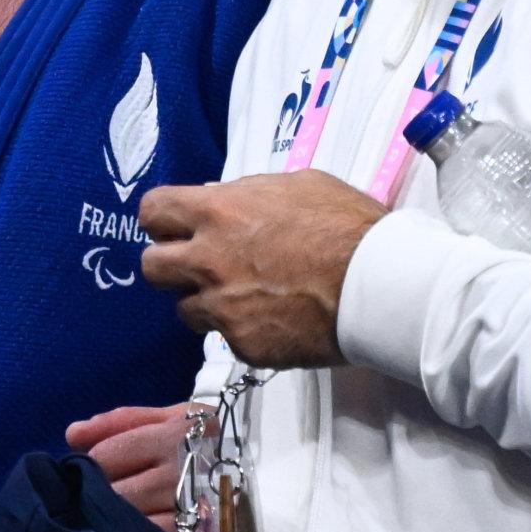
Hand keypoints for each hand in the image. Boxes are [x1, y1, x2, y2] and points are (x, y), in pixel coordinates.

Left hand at [67, 403, 201, 531]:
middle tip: (97, 497)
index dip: (89, 465)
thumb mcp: (163, 418)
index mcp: (171, 434)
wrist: (250, 466)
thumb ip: (116, 422)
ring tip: (114, 516)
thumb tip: (72, 434)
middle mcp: (181, 470)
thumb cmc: (195, 439)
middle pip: (114, 493)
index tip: (91, 470)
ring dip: (115, 521)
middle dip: (98, 497)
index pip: (106, 456)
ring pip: (130, 521)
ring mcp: (189, 506)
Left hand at [139, 172, 387, 368]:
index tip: (177, 227)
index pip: (153, 211)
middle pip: (152, 267)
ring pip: (184, 310)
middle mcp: (208, 260)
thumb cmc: (346, 225)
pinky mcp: (242, 345)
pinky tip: (275, 319)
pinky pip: (226, 338)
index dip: (163, 220)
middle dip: (171, 265)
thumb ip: (248, 195)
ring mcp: (223, 308)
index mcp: (218, 212)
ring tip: (243, 297)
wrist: (378, 284)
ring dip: (206, 302)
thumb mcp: (298, 185)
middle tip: (201, 265)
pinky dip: (244, 330)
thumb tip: (222, 201)